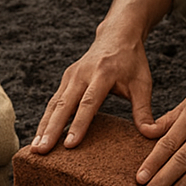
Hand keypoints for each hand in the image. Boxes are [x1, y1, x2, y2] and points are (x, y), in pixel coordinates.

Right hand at [32, 0, 171, 152]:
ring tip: (35, 149)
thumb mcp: (143, 83)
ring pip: (54, 103)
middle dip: (52, 128)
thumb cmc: (132, 61)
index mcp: (104, 73)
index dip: (79, 124)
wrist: (118, 35)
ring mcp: (71, 75)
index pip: (89, 102)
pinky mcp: (66, 79)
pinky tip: (39, 136)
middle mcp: (83, 73)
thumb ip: (144, 109)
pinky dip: (45, 119)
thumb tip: (150, 134)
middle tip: (41, 150)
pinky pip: (53, 101)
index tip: (70, 145)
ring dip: (44, 126)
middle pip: (65, 104)